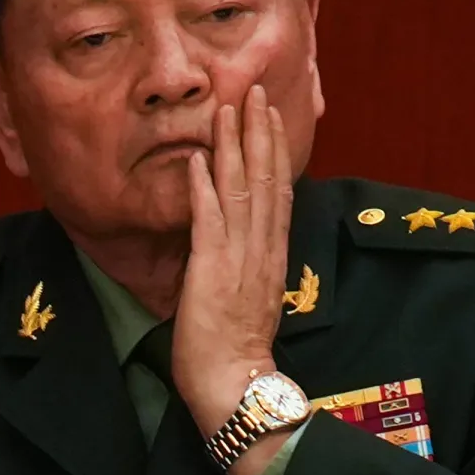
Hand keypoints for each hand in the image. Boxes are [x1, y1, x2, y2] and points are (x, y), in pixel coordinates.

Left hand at [173, 84, 293, 439]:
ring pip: (242, 189)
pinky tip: (198, 157)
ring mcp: (239, 257)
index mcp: (271, 254)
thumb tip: (244, 242)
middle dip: (259, 132)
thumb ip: (251, 265)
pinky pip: (210, 220)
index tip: (269, 115)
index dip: (272, 149)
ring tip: (229, 107)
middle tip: (254, 91)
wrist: (235, 384)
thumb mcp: (252, 297)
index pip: (277, 190)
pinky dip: (204, 187)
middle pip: (265, 179)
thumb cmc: (237, 349)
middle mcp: (261, 248)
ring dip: (234, 146)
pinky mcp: (212, 270)